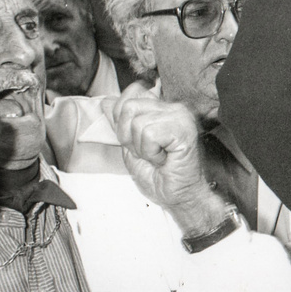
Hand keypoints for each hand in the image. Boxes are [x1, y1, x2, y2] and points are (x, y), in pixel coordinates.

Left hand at [113, 83, 225, 234]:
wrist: (180, 197)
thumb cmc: (160, 177)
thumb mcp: (131, 147)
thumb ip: (120, 123)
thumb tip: (106, 102)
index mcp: (162, 108)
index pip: (130, 94)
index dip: (123, 121)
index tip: (139, 143)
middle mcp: (174, 107)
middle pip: (129, 106)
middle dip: (129, 136)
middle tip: (149, 153)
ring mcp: (181, 116)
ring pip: (138, 123)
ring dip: (142, 148)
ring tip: (159, 157)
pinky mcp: (184, 128)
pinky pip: (149, 134)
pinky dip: (151, 153)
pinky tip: (165, 159)